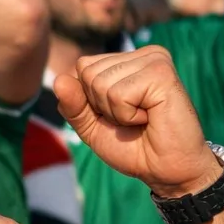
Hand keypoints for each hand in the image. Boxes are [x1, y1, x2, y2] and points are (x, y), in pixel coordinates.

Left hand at [53, 47, 220, 198]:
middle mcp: (143, 54)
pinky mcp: (161, 72)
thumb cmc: (133, 147)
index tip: (117, 115)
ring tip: (142, 118)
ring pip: (100, 82)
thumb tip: (59, 79)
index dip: (89, 100)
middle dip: (101, 106)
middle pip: (88, 72)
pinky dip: (127, 115)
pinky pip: (118, 94)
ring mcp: (154, 59)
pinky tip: (150, 117)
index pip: (82, 67)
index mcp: (128, 61)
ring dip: (116, 112)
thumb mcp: (92, 126)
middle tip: (132, 119)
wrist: (165, 169)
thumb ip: (73, 104)